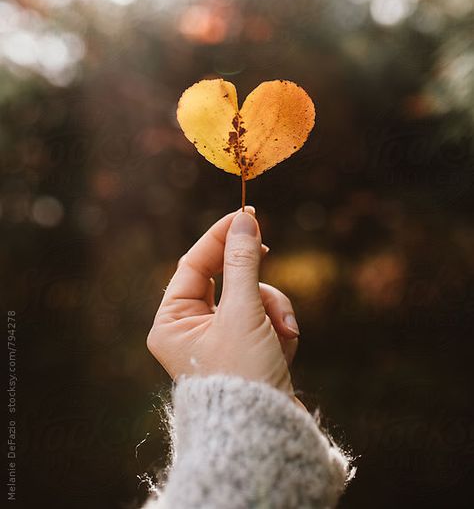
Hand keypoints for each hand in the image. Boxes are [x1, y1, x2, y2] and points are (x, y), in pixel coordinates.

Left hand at [147, 207, 300, 397]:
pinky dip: (278, 329)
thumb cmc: (244, 377)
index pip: (195, 264)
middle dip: (254, 280)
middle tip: (266, 249)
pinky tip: (285, 349)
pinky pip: (264, 320)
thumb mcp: (244, 313)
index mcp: (174, 322)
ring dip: (272, 309)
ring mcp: (221, 341)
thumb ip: (243, 263)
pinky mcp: (246, 351)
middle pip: (226, 279)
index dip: (220, 237)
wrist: (266, 437)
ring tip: (283, 331)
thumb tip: (244, 221)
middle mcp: (192, 330)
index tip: (245, 215)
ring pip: (251, 298)